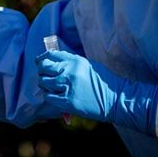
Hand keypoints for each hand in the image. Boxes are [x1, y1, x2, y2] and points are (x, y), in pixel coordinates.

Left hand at [36, 50, 157, 134]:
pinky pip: (48, 96)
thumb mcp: (87, 65)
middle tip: (45, 75)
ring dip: (45, 84)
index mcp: (75, 61)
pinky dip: (49, 95)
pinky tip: (55, 95)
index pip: (50, 55)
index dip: (42, 58)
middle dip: (42, 71)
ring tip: (51, 86)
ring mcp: (68, 87)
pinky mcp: (68, 101)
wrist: (117, 99)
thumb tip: (53, 60)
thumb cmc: (103, 82)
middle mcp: (70, 72)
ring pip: (44, 82)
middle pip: (44, 67)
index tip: (40, 61)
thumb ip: (70, 62)